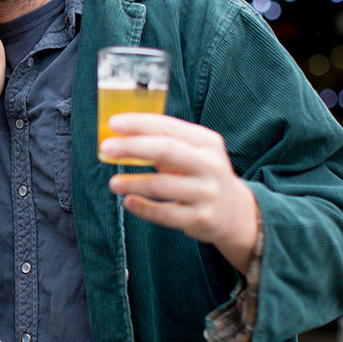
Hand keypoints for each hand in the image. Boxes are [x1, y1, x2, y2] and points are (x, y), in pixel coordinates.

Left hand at [100, 113, 259, 275]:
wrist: (236, 212)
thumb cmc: (202, 174)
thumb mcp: (195, 152)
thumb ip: (164, 142)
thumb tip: (120, 137)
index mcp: (207, 142)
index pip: (168, 127)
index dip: (139, 124)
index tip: (114, 123)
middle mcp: (210, 165)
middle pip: (165, 151)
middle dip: (132, 147)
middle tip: (106, 148)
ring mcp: (207, 193)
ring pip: (160, 185)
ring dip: (132, 182)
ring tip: (114, 183)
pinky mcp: (200, 218)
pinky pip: (163, 214)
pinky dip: (142, 208)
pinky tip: (128, 202)